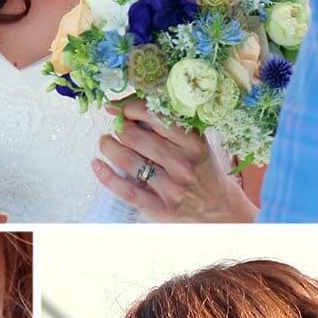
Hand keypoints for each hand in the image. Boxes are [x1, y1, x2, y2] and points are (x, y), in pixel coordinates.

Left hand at [92, 102, 256, 221]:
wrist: (220, 209)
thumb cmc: (203, 170)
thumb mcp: (196, 143)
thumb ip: (170, 126)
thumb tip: (126, 107)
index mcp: (193, 143)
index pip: (155, 117)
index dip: (132, 109)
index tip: (125, 110)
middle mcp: (183, 165)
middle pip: (136, 138)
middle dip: (119, 128)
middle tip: (116, 128)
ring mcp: (171, 189)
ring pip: (129, 162)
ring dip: (109, 147)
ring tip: (106, 143)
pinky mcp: (161, 209)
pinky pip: (127, 191)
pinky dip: (107, 177)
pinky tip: (97, 165)